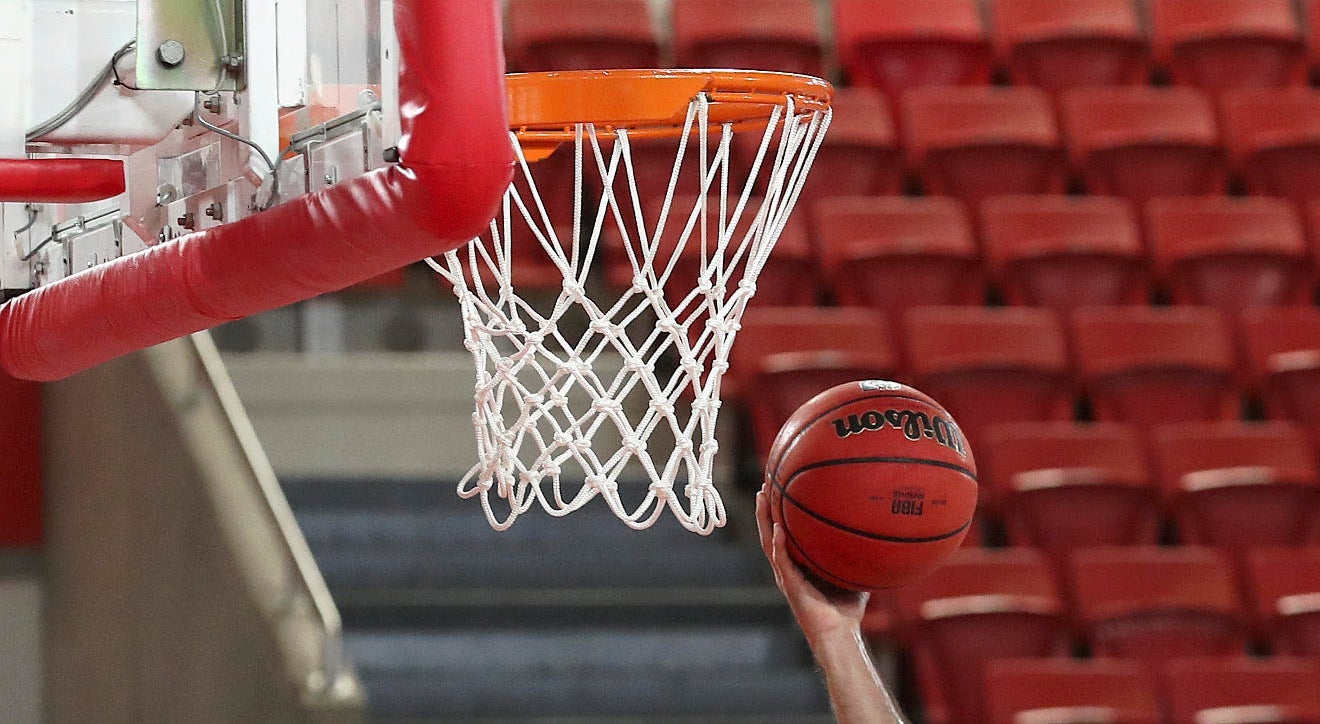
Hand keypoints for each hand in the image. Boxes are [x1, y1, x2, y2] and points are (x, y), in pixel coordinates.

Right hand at [756, 482, 868, 643]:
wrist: (839, 632)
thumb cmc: (846, 608)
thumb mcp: (851, 573)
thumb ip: (854, 554)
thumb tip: (874, 532)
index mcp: (797, 563)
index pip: (783, 531)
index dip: (778, 509)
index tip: (778, 485)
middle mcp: (787, 566)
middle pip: (769, 530)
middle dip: (765, 507)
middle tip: (765, 481)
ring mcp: (785, 575)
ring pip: (768, 541)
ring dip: (764, 519)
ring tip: (762, 497)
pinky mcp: (789, 585)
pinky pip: (781, 560)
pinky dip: (778, 544)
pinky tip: (778, 528)